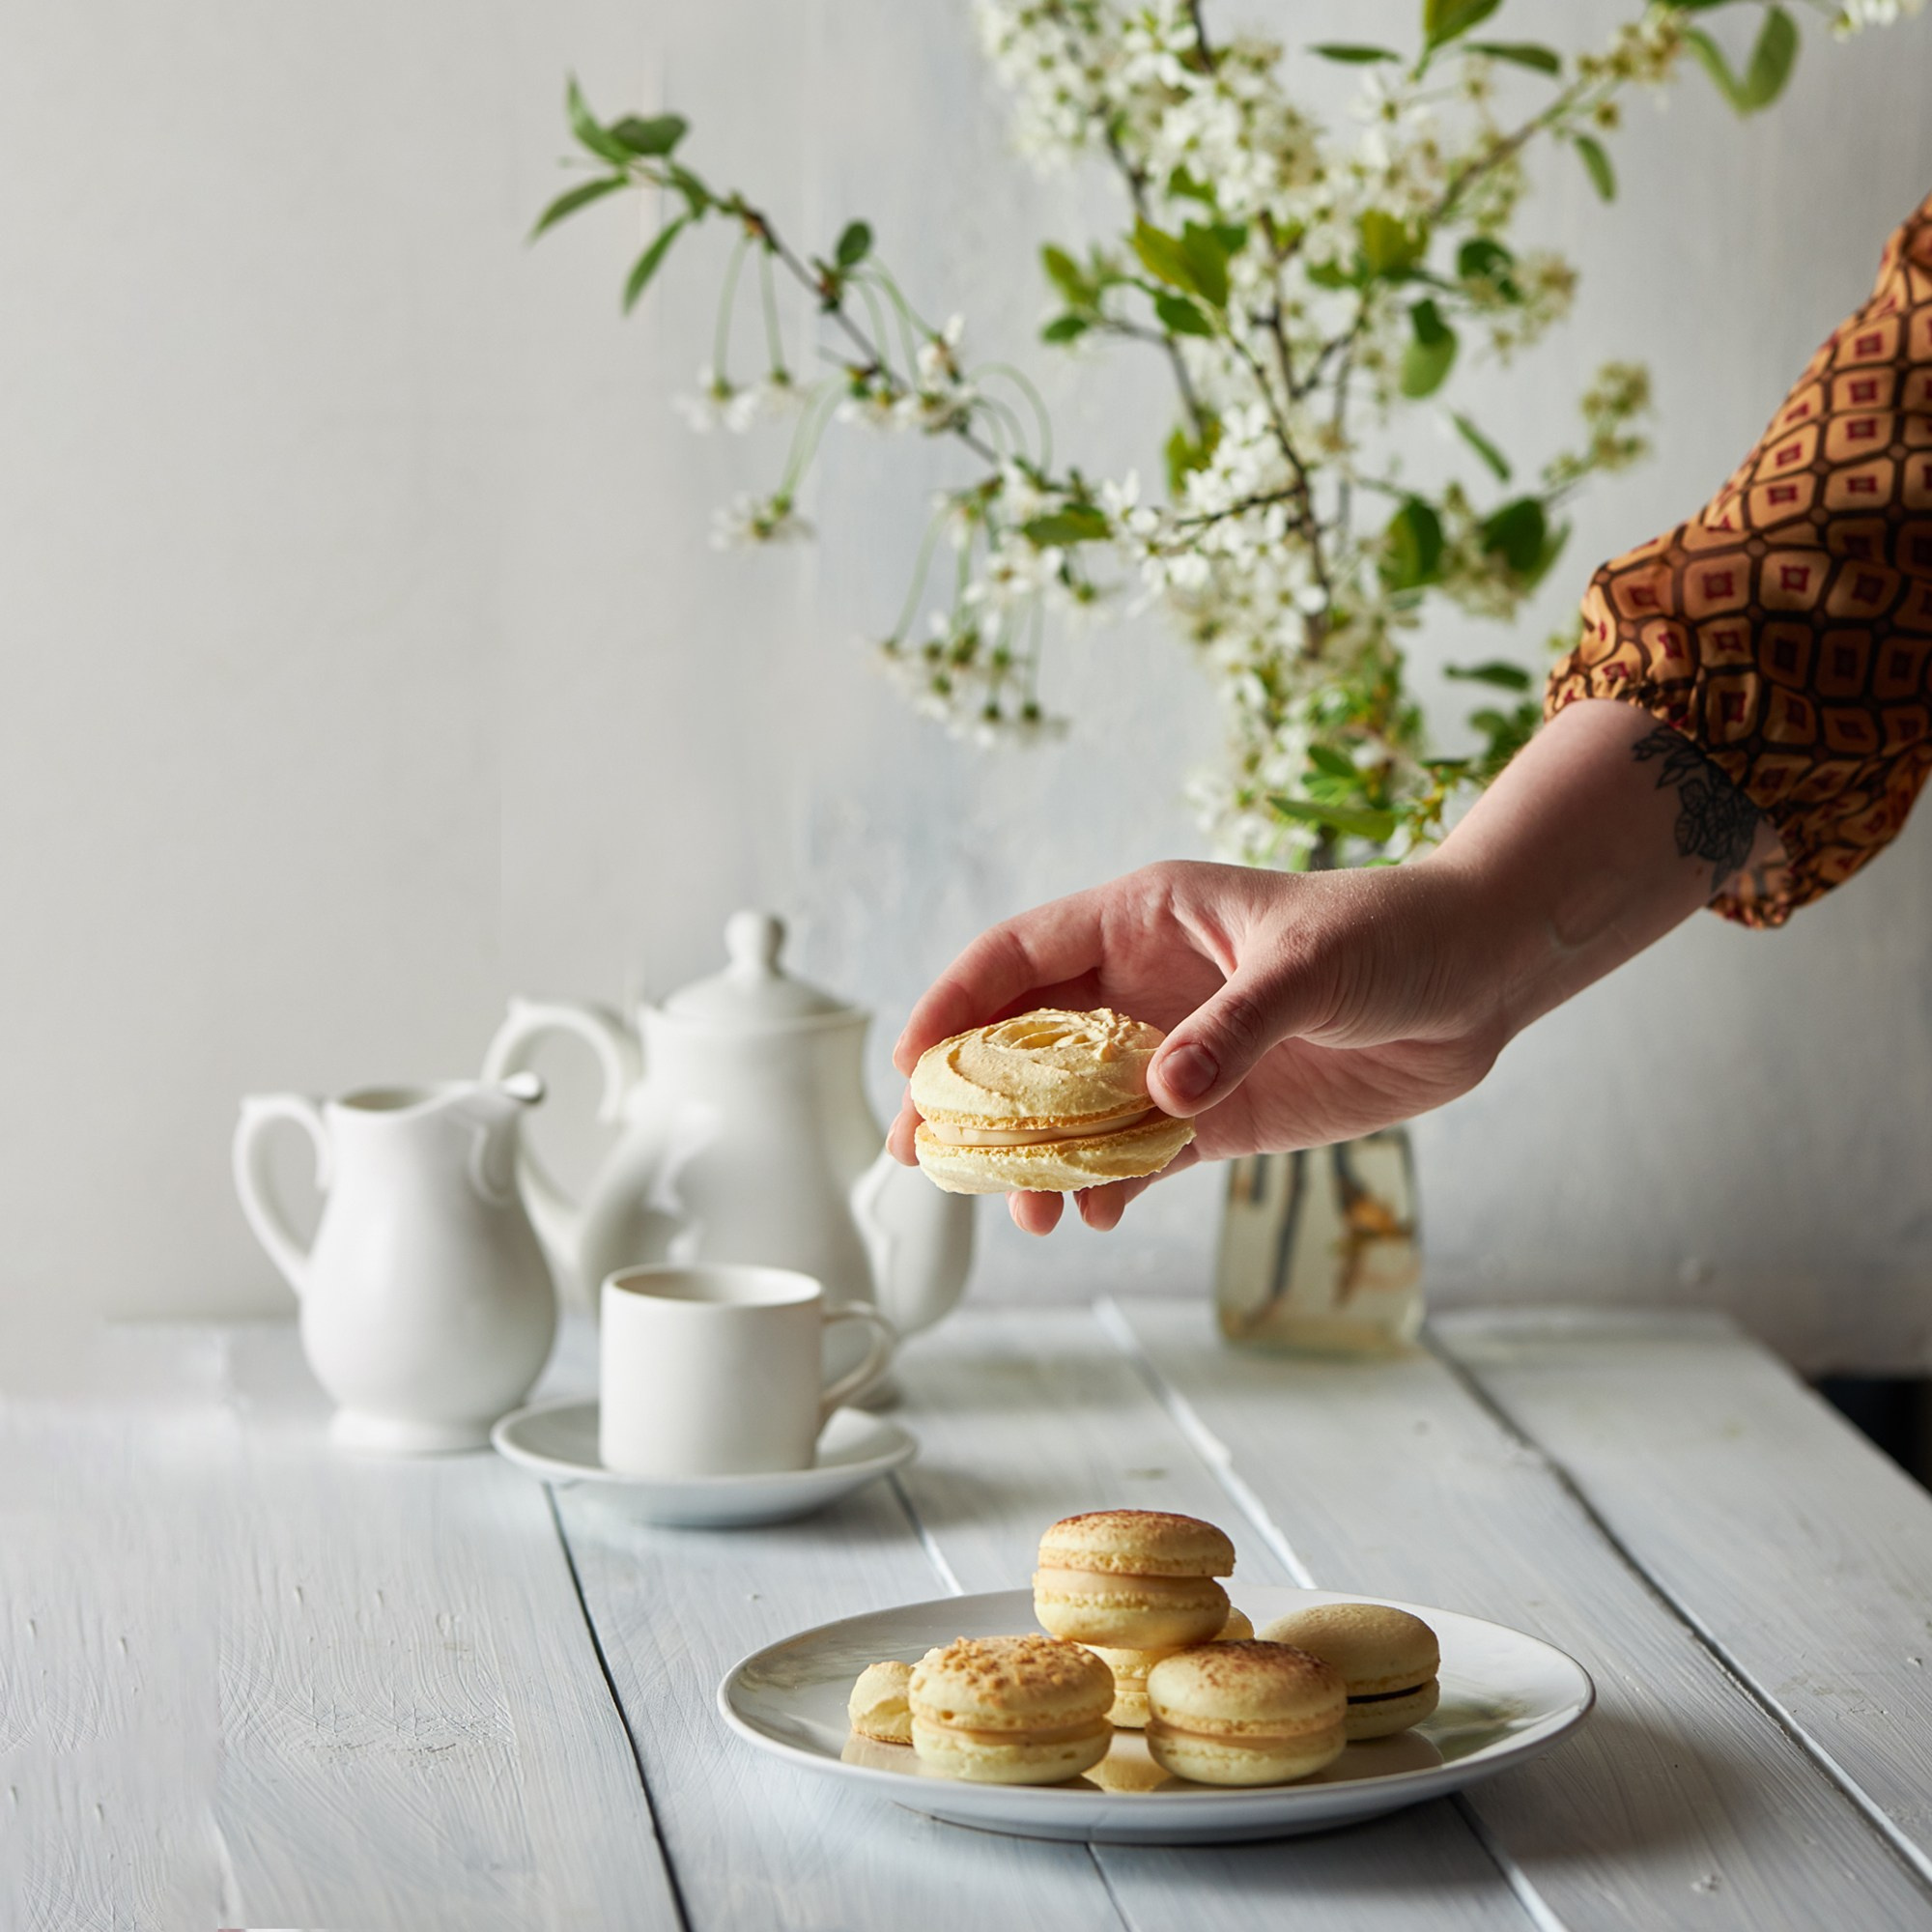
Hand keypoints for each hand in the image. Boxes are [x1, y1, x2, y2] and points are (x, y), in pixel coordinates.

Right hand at [888, 856, 1506, 1234]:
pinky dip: (1108, 1185)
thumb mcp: (1310, 967)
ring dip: (1039, 1159)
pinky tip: (1093, 1216)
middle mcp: (1141, 987)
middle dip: (972, 1099)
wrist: (1477, 979)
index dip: (957, 1002)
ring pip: (1074, 1109)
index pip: (1019, 957)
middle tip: (928, 1157)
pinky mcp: (1217, 1111)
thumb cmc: (1391, 936)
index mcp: (1141, 920)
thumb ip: (1234, 1028)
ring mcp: (1175, 1051)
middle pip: (1024, 1042)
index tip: (913, 1061)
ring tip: (1027, 1213)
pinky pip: (1138, 1152)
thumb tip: (1160, 1095)